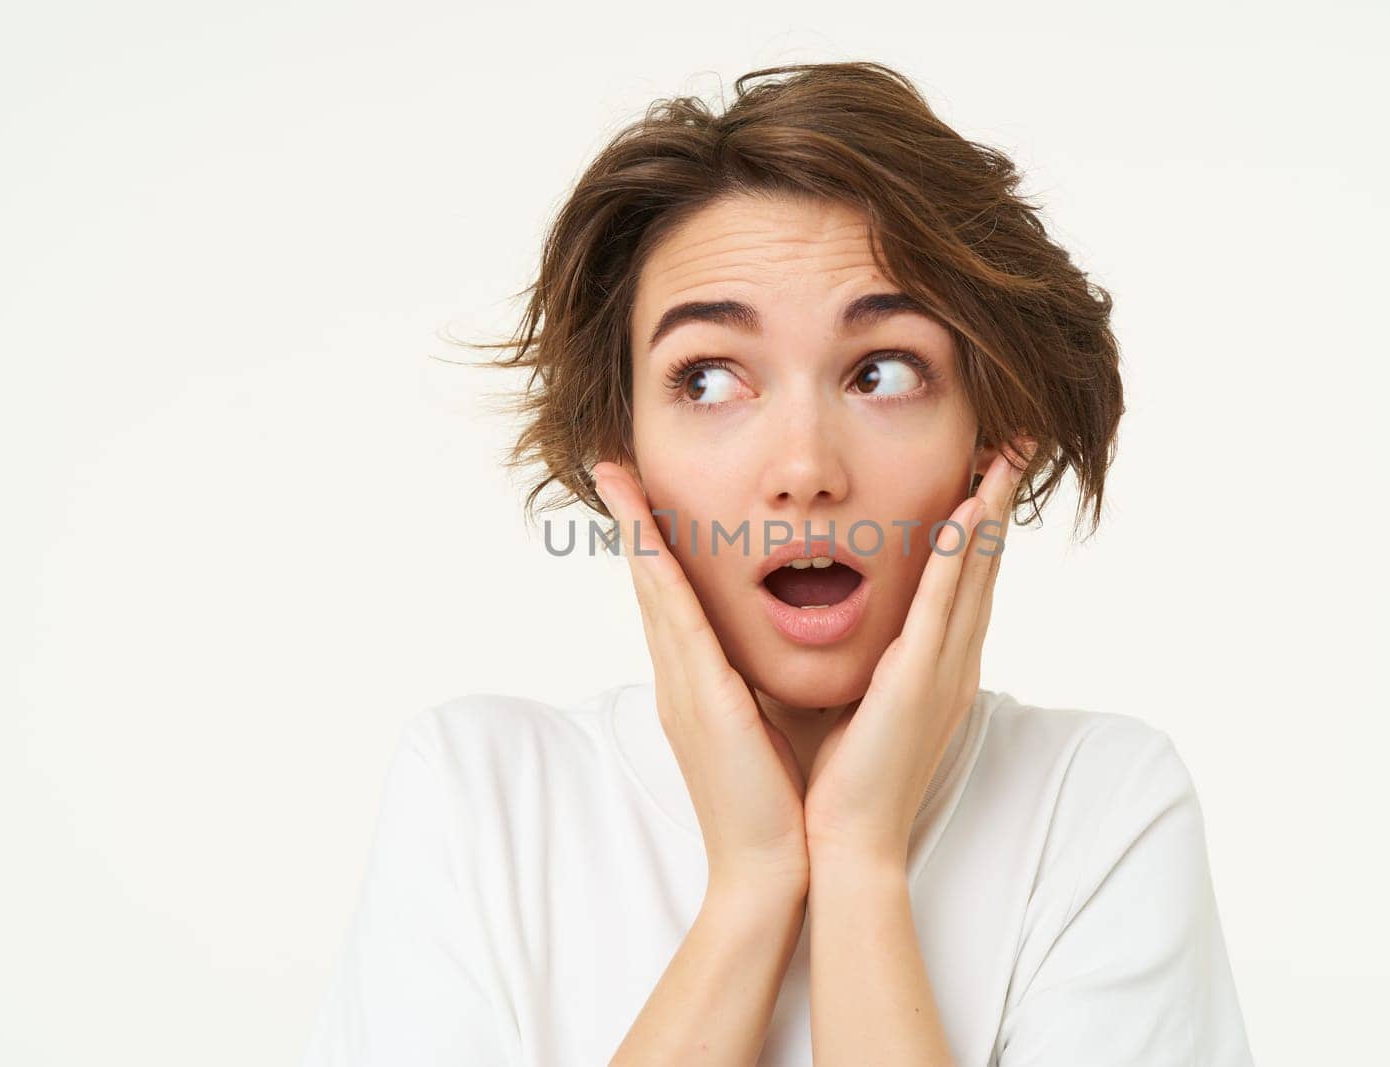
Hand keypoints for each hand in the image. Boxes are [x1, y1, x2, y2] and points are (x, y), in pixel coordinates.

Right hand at [591, 459, 810, 899]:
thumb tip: (765, 653)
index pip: (670, 596)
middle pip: (650, 582)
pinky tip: (647, 534)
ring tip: (617, 477)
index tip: (644, 494)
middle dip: (631, 521)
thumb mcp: (763, 724)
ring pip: (653, 589)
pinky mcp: (700, 698)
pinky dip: (658, 570)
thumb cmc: (777, 800)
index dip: (654, 543)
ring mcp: (681, 686)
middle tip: (612, 466)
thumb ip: (755, 684)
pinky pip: (676, 619)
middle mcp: (678, 677)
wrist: (771, 866)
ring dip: (635, 529)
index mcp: (696, 682)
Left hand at [801, 437, 1038, 870]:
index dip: (976, 525)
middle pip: (982, 567)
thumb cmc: (841, 779)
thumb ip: (862, 658)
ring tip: (1003, 456)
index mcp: (937, 668)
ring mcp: (943, 671)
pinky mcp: (920, 682)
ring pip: (973, 575)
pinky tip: (967, 512)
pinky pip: (943, 607)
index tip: (980, 472)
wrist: (846, 844)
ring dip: (988, 511)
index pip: (964, 582)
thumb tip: (836, 619)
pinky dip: (958, 557)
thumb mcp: (857, 700)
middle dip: (996, 503)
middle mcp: (953, 663)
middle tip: (1012, 445)